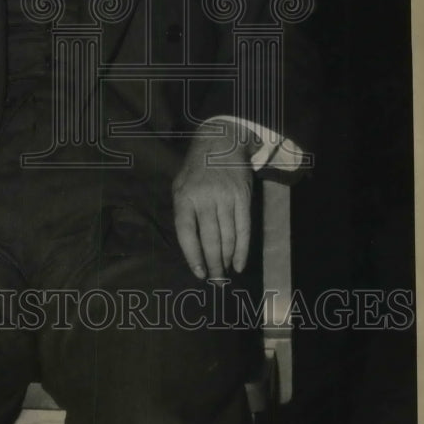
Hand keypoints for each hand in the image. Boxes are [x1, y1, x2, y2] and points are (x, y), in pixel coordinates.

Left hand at [172, 122, 255, 278]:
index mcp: (184, 197)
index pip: (186, 233)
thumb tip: (189, 245)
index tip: (199, 272)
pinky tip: (239, 263)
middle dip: (213, 263)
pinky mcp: (242, 197)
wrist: (220, 143)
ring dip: (226, 259)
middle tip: (215, 280)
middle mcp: (204, 198)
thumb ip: (183, 212)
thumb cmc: (196, 169)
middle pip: (209, 239)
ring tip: (225, 273)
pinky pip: (243, 229)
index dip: (192, 255)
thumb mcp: (180, 185)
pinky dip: (242, 249)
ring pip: (227, 237)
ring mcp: (225, 198)